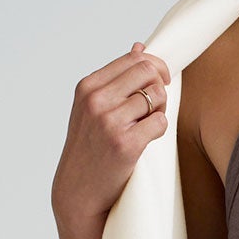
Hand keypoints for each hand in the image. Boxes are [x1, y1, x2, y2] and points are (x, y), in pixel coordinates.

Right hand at [51, 42, 171, 230]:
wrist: (78, 191)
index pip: (134, 59)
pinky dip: (160, 130)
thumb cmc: (88, 149)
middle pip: (148, 72)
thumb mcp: (92, 108)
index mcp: (88, 87)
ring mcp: (110, 122)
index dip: (155, 67)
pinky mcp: (126, 144)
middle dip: (160, 86)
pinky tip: (147, 140)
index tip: (160, 82)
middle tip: (157, 106)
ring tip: (147, 126)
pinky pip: (160, 123)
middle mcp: (97, 100)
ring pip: (157, 97)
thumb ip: (115, 79)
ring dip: (160, 110)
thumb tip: (140, 47)